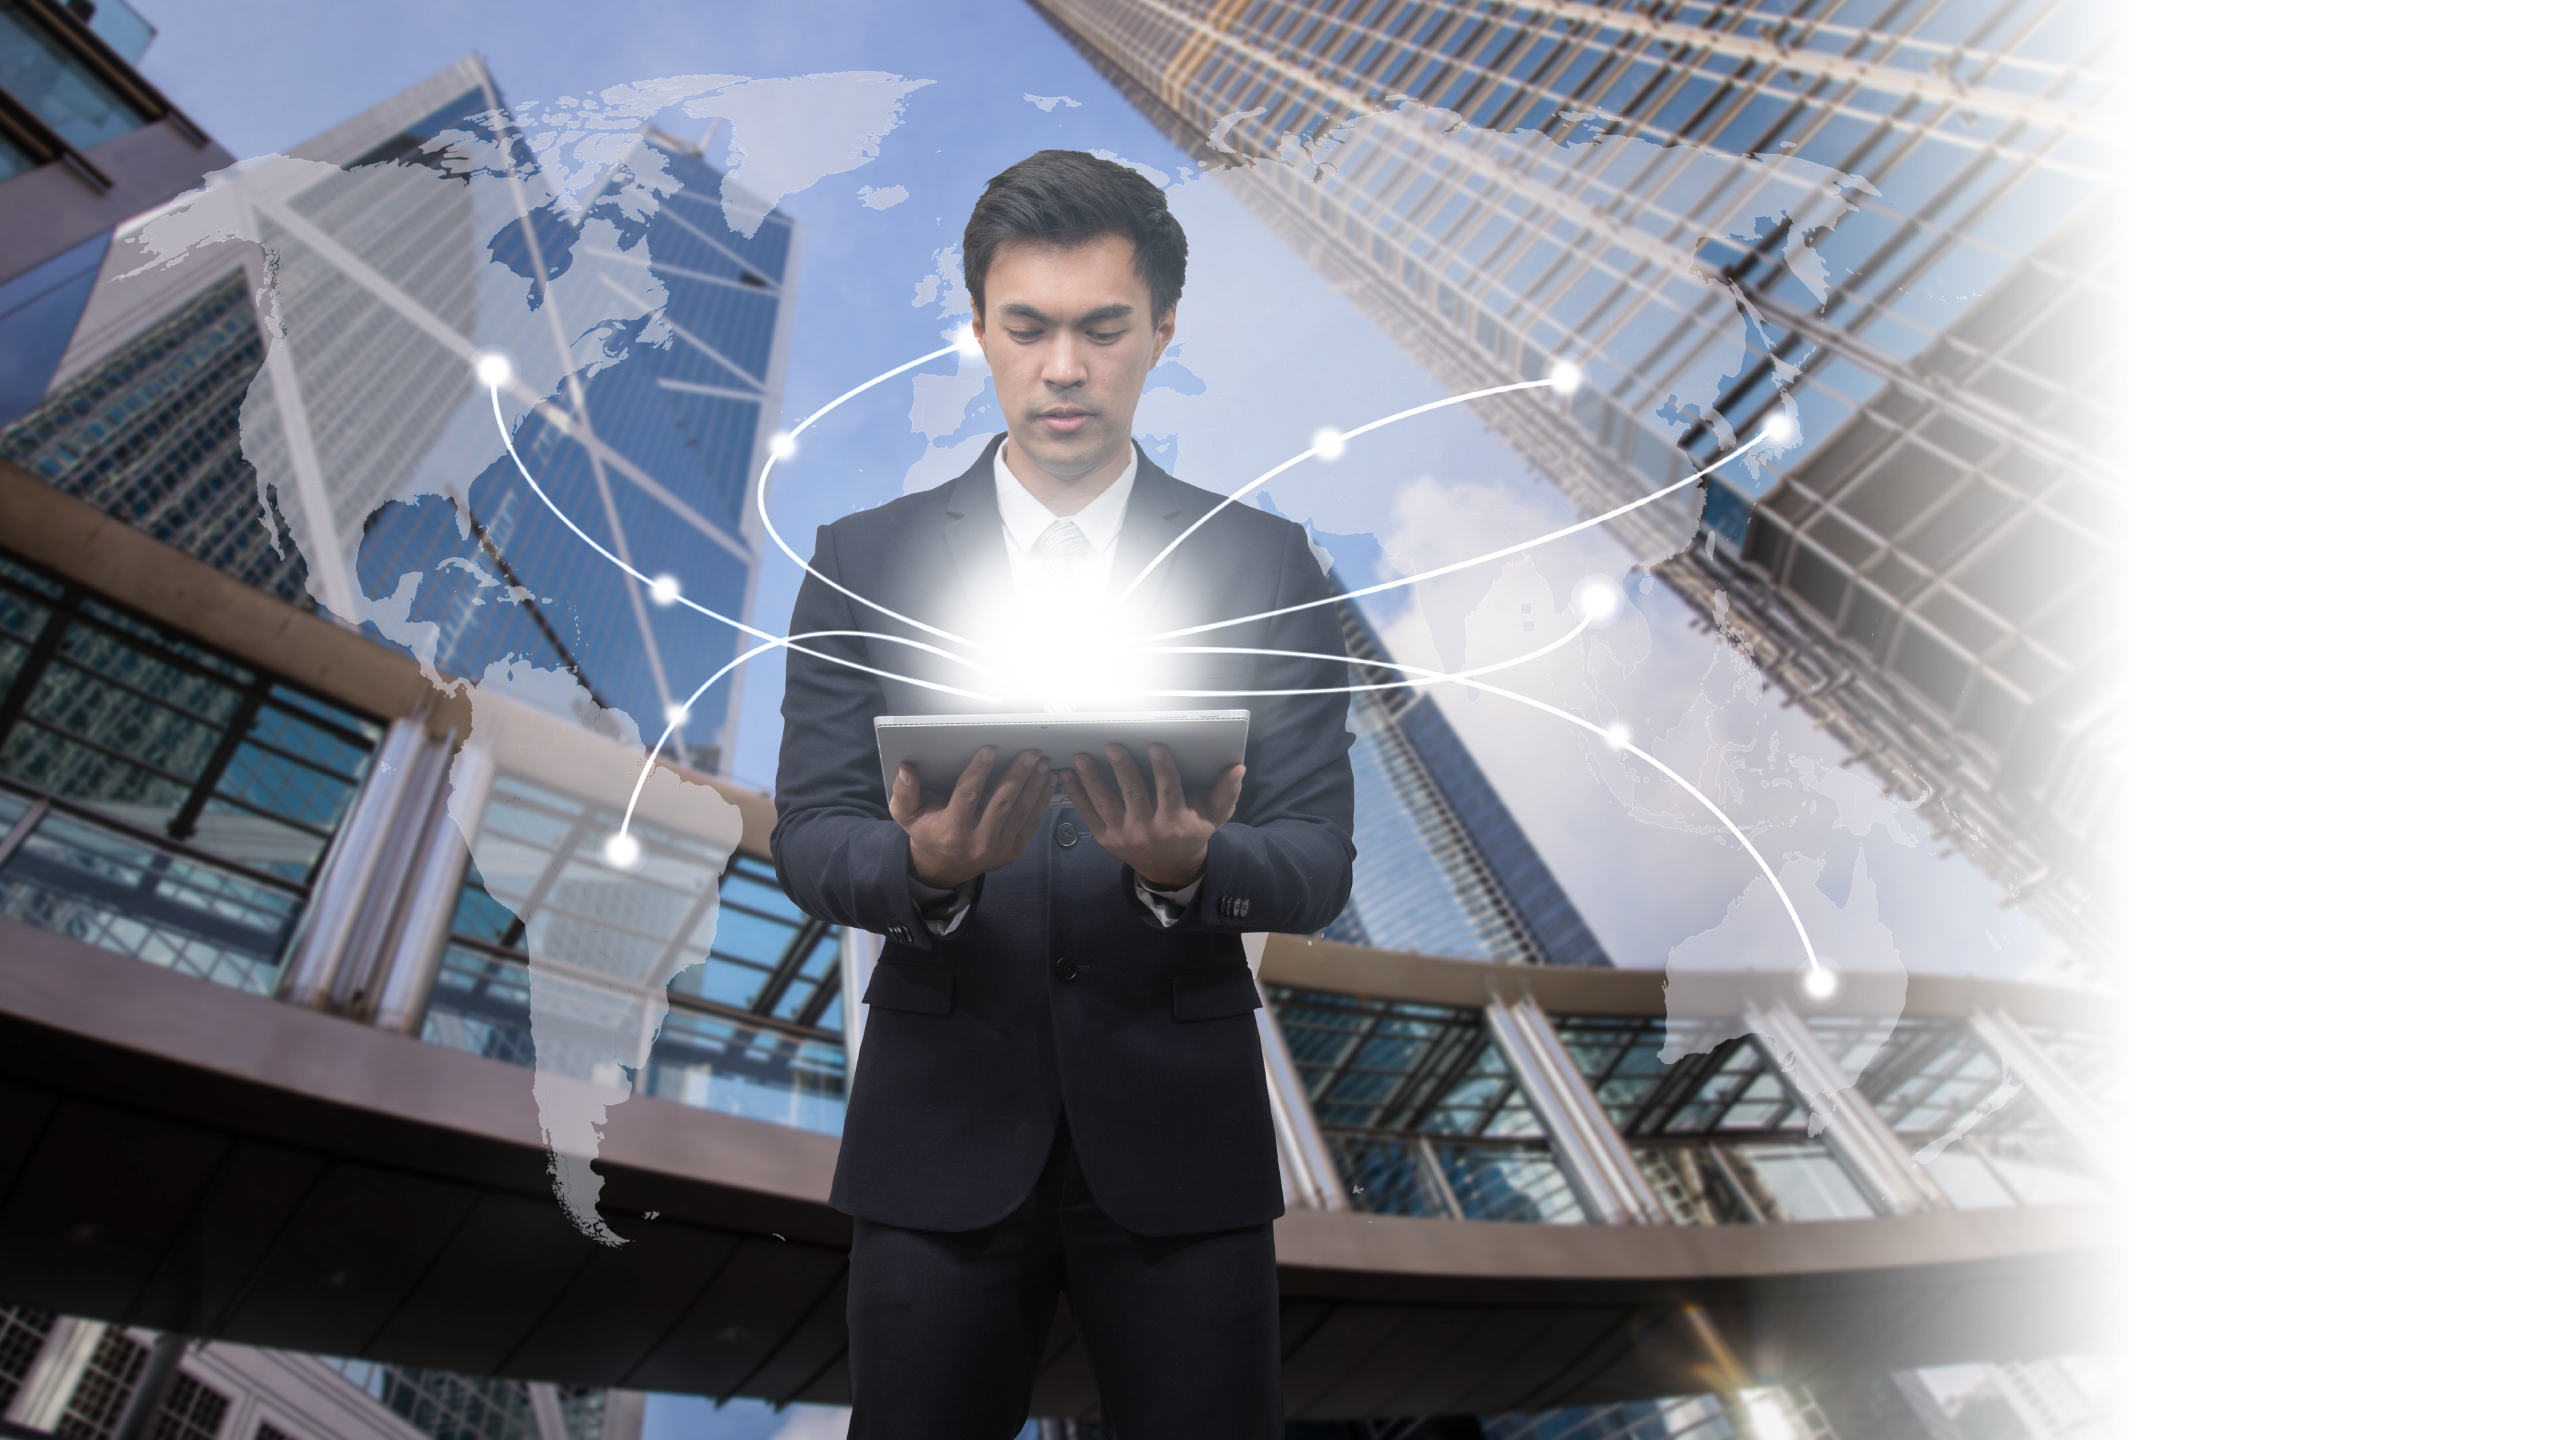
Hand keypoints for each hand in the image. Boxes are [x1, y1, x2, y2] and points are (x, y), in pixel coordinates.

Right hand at [891, 745, 1051, 887]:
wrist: (945, 866)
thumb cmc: (927, 831)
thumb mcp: (907, 815)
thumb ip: (904, 792)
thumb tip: (906, 769)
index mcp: (951, 831)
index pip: (967, 796)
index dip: (979, 771)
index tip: (990, 749)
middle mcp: (978, 842)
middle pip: (1002, 802)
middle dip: (1018, 774)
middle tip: (1030, 752)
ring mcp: (999, 848)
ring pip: (1021, 810)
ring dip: (1034, 784)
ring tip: (1042, 761)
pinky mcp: (1014, 850)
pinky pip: (1031, 821)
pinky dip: (1042, 799)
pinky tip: (1048, 780)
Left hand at [1061, 743, 1244, 889]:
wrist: (1169, 867)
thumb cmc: (1192, 832)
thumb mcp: (1214, 816)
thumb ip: (1226, 792)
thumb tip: (1238, 767)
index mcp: (1175, 821)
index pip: (1169, 791)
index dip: (1163, 768)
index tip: (1155, 745)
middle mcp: (1148, 830)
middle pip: (1133, 795)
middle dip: (1122, 769)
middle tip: (1112, 745)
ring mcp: (1124, 835)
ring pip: (1106, 803)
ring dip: (1092, 779)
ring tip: (1081, 757)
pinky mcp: (1105, 838)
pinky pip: (1088, 814)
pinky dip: (1076, 794)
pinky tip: (1067, 774)